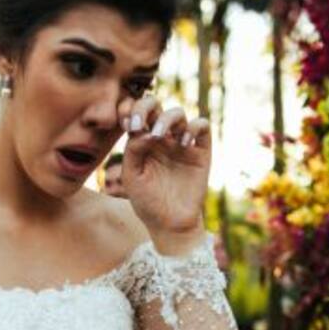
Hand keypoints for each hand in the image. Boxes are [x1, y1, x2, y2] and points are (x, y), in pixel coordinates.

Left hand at [119, 96, 210, 254]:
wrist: (170, 224)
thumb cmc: (147, 201)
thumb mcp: (132, 176)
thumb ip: (133, 150)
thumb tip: (144, 130)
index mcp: (142, 141)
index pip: (135, 113)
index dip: (129, 109)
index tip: (126, 124)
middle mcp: (162, 138)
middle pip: (155, 105)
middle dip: (145, 106)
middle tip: (138, 124)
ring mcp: (181, 143)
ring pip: (178, 113)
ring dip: (167, 118)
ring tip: (159, 135)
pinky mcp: (200, 152)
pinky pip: (202, 127)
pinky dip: (193, 128)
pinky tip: (183, 143)